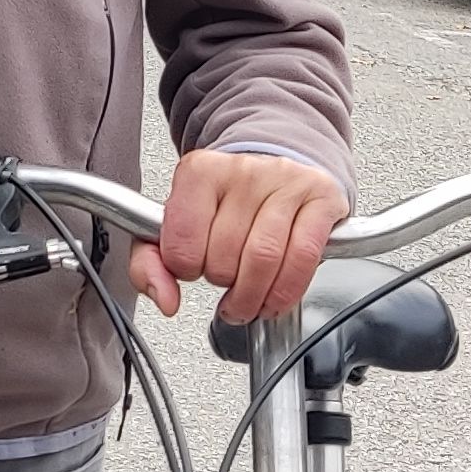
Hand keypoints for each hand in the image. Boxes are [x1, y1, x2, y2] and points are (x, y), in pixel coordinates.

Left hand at [134, 149, 348, 323]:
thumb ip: (150, 264)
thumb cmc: (222, 203)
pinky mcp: (320, 199)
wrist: (271, 170)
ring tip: (245, 301)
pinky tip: (274, 298)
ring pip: (263, 261)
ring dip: (252, 298)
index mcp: (199, 172)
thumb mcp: (175, 226)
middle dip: (222, 284)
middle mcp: (243, 171)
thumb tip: (164, 300)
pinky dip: (285, 292)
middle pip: (224, 257)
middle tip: (225, 280)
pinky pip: (302, 259)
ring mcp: (285, 182)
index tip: (193, 266)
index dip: (185, 269)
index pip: (182, 245)